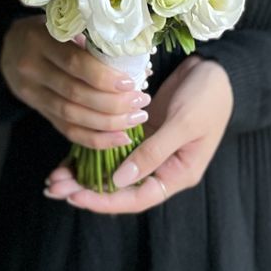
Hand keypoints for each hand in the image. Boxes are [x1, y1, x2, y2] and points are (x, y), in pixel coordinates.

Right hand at [0, 16, 150, 149]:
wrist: (8, 47)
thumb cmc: (46, 30)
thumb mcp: (61, 23)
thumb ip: (88, 37)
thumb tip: (131, 56)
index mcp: (39, 41)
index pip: (75, 64)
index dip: (104, 77)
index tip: (130, 83)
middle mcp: (32, 69)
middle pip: (75, 94)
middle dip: (112, 103)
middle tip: (140, 102)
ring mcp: (32, 94)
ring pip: (71, 116)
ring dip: (108, 123)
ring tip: (135, 119)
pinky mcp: (38, 111)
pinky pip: (66, 130)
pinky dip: (94, 138)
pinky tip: (118, 137)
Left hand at [43, 55, 232, 213]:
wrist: (216, 69)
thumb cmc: (207, 97)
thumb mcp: (183, 123)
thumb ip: (153, 152)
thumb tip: (118, 181)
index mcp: (177, 174)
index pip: (137, 198)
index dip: (105, 201)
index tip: (76, 196)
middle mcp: (161, 168)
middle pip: (120, 189)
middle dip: (87, 189)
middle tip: (55, 187)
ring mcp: (150, 150)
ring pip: (112, 170)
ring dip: (85, 172)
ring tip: (54, 176)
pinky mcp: (141, 132)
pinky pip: (114, 147)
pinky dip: (94, 150)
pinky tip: (70, 153)